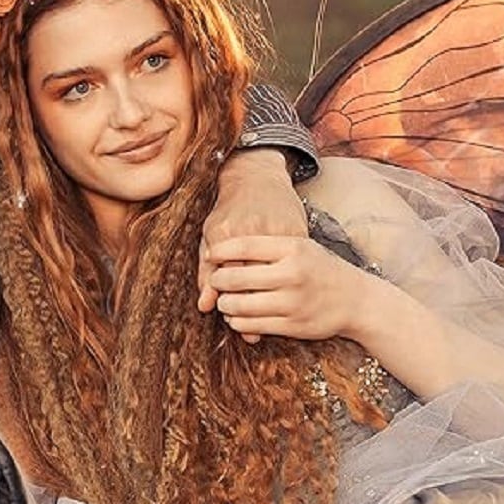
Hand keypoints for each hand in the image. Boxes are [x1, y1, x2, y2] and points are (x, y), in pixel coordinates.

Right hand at [198, 149, 306, 330]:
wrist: (255, 176)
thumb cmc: (281, 207)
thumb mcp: (294, 231)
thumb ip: (292, 260)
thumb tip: (297, 294)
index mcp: (280, 235)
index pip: (273, 278)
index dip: (268, 303)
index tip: (267, 324)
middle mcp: (255, 233)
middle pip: (247, 279)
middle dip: (242, 305)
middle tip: (241, 327)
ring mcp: (232, 229)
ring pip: (223, 272)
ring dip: (220, 297)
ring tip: (223, 316)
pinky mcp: (215, 228)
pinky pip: (208, 261)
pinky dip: (206, 280)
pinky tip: (207, 299)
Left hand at [202, 234, 376, 342]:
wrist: (355, 300)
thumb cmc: (320, 269)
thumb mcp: (301, 248)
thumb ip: (267, 247)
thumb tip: (223, 250)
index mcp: (293, 248)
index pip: (245, 245)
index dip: (221, 251)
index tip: (210, 255)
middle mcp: (293, 274)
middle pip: (237, 277)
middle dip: (218, 280)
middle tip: (215, 280)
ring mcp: (293, 302)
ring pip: (240, 305)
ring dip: (224, 304)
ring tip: (224, 301)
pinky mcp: (293, 326)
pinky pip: (252, 325)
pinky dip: (237, 322)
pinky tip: (236, 317)